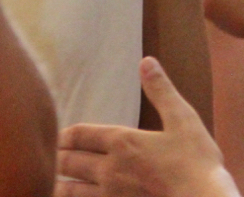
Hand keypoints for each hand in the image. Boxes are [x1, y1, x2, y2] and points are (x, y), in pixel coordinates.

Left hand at [56, 57, 240, 196]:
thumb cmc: (197, 162)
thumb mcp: (183, 119)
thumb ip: (161, 90)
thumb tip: (146, 61)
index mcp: (123, 142)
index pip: (81, 135)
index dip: (64, 134)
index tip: (55, 135)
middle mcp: (110, 170)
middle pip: (69, 162)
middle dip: (56, 157)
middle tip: (46, 155)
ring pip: (71, 191)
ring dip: (58, 184)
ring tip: (51, 182)